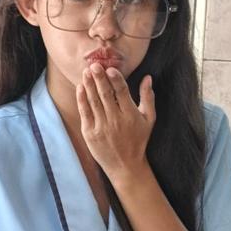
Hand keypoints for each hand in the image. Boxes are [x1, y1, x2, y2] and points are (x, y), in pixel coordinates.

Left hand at [77, 63, 155, 182]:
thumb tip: (148, 77)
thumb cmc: (138, 140)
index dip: (115, 79)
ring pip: (93, 101)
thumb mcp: (149, 119)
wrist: (125, 165)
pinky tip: (81, 87)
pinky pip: (85, 112)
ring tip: (86, 72)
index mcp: (130, 115)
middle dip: (99, 78)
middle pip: (105, 94)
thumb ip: (148, 97)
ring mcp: (101, 127)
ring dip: (89, 85)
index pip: (122, 92)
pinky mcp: (90, 133)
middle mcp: (115, 120)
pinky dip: (82, 99)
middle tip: (94, 65)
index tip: (110, 68)